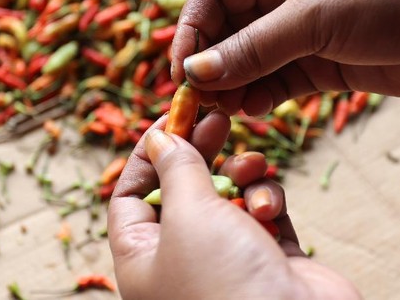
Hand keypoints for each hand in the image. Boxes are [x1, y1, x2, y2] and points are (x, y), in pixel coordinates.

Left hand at [108, 111, 360, 299]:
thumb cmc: (226, 282)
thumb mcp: (188, 215)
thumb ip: (176, 169)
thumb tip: (159, 139)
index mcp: (143, 259)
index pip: (130, 196)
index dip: (147, 155)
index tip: (172, 117)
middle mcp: (181, 261)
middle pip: (182, 191)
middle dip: (199, 153)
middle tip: (217, 119)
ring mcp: (227, 260)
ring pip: (227, 197)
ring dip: (240, 175)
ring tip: (251, 166)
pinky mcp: (269, 258)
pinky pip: (262, 212)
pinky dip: (267, 200)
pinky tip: (270, 205)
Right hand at [171, 0, 399, 112]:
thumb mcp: (315, 18)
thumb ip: (254, 47)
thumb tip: (196, 72)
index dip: (192, 30)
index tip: (181, 70)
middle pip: (228, 32)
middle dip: (210, 64)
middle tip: (197, 100)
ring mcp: (303, 35)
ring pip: (250, 62)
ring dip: (232, 86)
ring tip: (224, 110)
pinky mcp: (321, 68)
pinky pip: (277, 84)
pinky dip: (260, 98)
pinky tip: (252, 112)